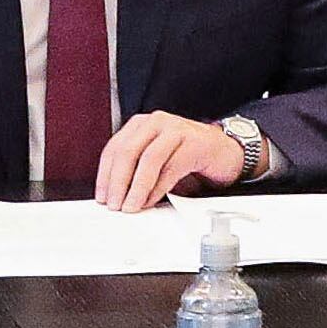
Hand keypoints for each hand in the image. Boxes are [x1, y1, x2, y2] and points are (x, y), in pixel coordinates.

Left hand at [98, 111, 245, 211]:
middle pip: (128, 152)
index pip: (114, 148)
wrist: (224, 151)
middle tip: (115, 204)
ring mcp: (176, 130)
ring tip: (131, 205)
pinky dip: (158, 188)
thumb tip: (115, 196)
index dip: (104, 175)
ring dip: (137, 187)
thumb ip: (135, 172)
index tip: (102, 196)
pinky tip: (152, 200)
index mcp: (141, 125)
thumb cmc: (187, 156)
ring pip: (149, 159)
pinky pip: (171, 168)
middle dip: (118, 182)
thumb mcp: (155, 161)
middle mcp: (156, 122)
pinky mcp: (194, 143)